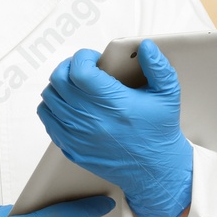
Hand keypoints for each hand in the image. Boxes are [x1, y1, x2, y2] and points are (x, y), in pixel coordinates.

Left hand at [36, 39, 192, 216]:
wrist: (154, 170)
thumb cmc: (159, 131)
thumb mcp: (168, 95)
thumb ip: (158, 67)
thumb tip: (146, 46)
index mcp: (114, 104)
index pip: (79, 71)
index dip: (83, 57)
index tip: (94, 59)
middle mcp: (92, 120)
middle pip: (59, 81)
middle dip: (69, 67)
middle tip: (83, 69)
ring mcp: (78, 136)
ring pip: (50, 99)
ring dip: (59, 86)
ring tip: (76, 86)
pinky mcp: (71, 148)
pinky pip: (48, 120)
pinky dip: (53, 107)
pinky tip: (69, 105)